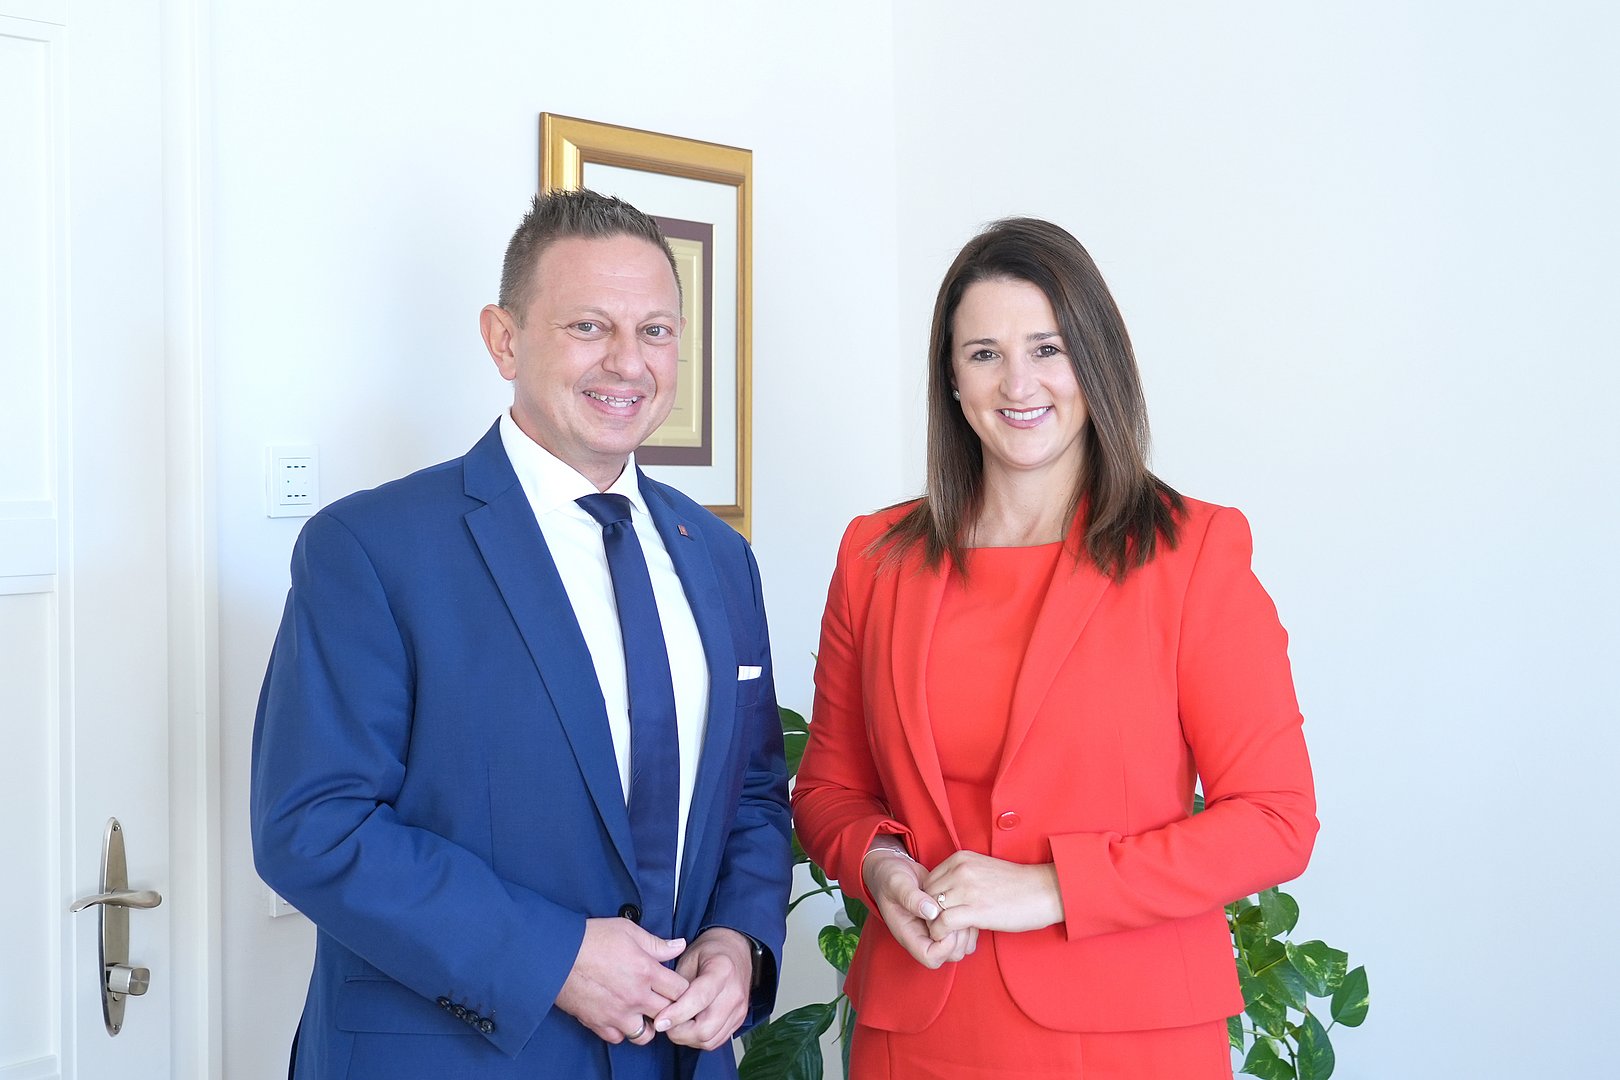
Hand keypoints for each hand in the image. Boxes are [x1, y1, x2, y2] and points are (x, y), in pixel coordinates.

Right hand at [555, 917, 688, 1044]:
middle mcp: (635, 996)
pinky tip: (621, 1017)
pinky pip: (618, 1038)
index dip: (682, 987)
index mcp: (646, 971)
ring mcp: (617, 1013)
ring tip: (643, 1013)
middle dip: (670, 1008)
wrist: (556, 954)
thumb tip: (679, 946)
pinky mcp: (598, 1023)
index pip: (681, 990)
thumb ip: (657, 943)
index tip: (675, 985)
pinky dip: (622, 1031)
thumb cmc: (591, 938)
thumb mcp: (628, 931)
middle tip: (663, 1000)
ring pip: (645, 1034)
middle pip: (668, 1014)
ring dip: (648, 1025)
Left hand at [652, 927, 753, 1050]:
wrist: (735, 951)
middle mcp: (734, 992)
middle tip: (664, 1023)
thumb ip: (676, 983)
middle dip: (679, 1032)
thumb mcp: (687, 956)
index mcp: (722, 970)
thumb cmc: (709, 952)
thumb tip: (661, 1009)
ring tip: (676, 1023)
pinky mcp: (739, 1020)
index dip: (677, 1014)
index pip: (699, 999)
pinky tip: (689, 1026)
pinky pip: (716, 1041)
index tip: (659, 1022)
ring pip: (709, 1040)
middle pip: (705, 1028)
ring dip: (687, 1038)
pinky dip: (698, 1039)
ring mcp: (739, 1009)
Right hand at [863, 846, 976, 968]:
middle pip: (950, 956)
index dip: (944, 946)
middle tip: (959, 914)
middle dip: (960, 938)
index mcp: (908, 934)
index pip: (930, 958)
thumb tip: (931, 912)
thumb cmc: (890, 877)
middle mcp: (923, 937)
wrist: (893, 869)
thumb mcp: (897, 883)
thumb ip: (911, 898)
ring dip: (967, 931)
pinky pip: (964, 933)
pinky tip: (965, 904)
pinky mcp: (944, 920)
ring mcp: (935, 930)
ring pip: (960, 946)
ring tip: (963, 908)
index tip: (946, 921)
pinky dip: (969, 922)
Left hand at [922, 851, 1063, 937]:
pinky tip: (953, 938)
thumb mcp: (982, 871)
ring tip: (948, 934)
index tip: (942, 914)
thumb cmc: (1017, 886)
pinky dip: (942, 935)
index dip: (931, 901)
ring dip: (935, 926)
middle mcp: (960, 870)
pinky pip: (942, 923)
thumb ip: (959, 879)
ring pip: (931, 910)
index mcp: (960, 859)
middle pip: (925, 895)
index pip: (928, 881)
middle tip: (943, 928)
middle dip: (930, 915)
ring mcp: (967, 888)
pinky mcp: (975, 909)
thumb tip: (942, 899)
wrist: (1045, 891)